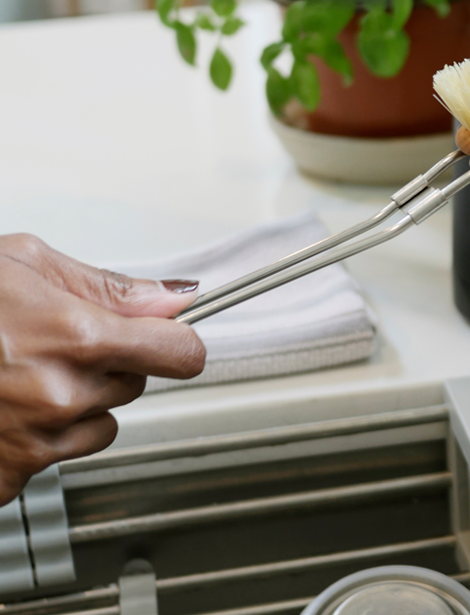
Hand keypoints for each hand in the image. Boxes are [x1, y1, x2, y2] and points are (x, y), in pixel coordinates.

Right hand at [0, 234, 204, 504]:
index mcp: (76, 338)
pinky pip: (53, 457)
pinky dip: (37, 437)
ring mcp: (33, 443)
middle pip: (135, 385)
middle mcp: (62, 396)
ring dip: (77, 403)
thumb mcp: (26, 263)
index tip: (176, 339)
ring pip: (100, 425)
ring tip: (20, 373)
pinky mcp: (4, 477)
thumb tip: (170, 298)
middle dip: (111, 362)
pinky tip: (1, 407)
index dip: (180, 343)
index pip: (180, 355)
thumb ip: (108, 286)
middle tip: (55, 341)